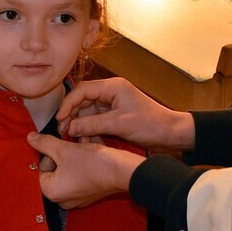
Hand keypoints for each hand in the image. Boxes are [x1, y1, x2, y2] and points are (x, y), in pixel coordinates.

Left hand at [29, 132, 142, 208]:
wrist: (122, 172)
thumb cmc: (92, 162)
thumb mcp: (64, 149)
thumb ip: (44, 143)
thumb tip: (29, 138)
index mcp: (51, 192)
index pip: (41, 167)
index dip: (51, 152)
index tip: (64, 145)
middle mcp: (61, 200)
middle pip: (54, 169)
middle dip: (63, 153)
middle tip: (74, 144)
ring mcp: (76, 199)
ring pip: (67, 171)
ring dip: (73, 156)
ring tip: (84, 146)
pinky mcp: (88, 195)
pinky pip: (78, 177)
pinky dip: (82, 165)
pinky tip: (91, 155)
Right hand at [57, 78, 195, 151]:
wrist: (171, 134)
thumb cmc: (151, 124)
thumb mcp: (119, 124)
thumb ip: (92, 125)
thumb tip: (70, 128)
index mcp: (112, 87)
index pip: (82, 91)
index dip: (68, 104)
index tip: (60, 120)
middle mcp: (110, 92)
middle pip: (82, 101)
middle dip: (73, 117)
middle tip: (65, 133)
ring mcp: (112, 104)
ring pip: (88, 113)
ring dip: (82, 127)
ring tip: (78, 141)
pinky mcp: (115, 115)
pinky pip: (96, 121)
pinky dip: (91, 131)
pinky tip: (90, 143)